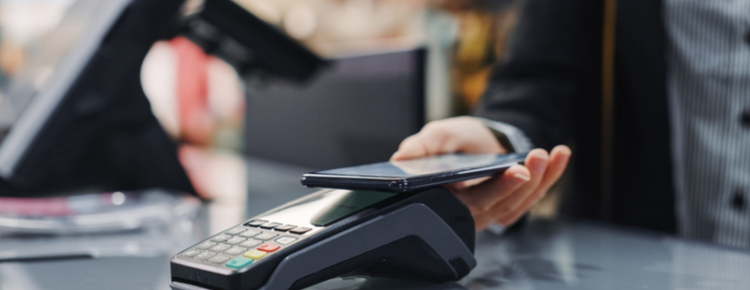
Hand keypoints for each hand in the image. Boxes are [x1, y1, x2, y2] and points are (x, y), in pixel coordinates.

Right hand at [391, 116, 570, 229]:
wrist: (475, 138)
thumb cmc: (452, 142)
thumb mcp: (434, 137)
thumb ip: (420, 147)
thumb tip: (400, 158)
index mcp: (447, 199)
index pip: (470, 201)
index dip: (495, 189)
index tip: (515, 171)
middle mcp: (471, 210)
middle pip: (500, 203)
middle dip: (522, 182)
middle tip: (534, 160)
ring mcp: (495, 209)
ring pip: (520, 201)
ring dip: (540, 178)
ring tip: (547, 153)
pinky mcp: (514, 203)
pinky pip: (534, 195)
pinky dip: (551, 175)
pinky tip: (561, 155)